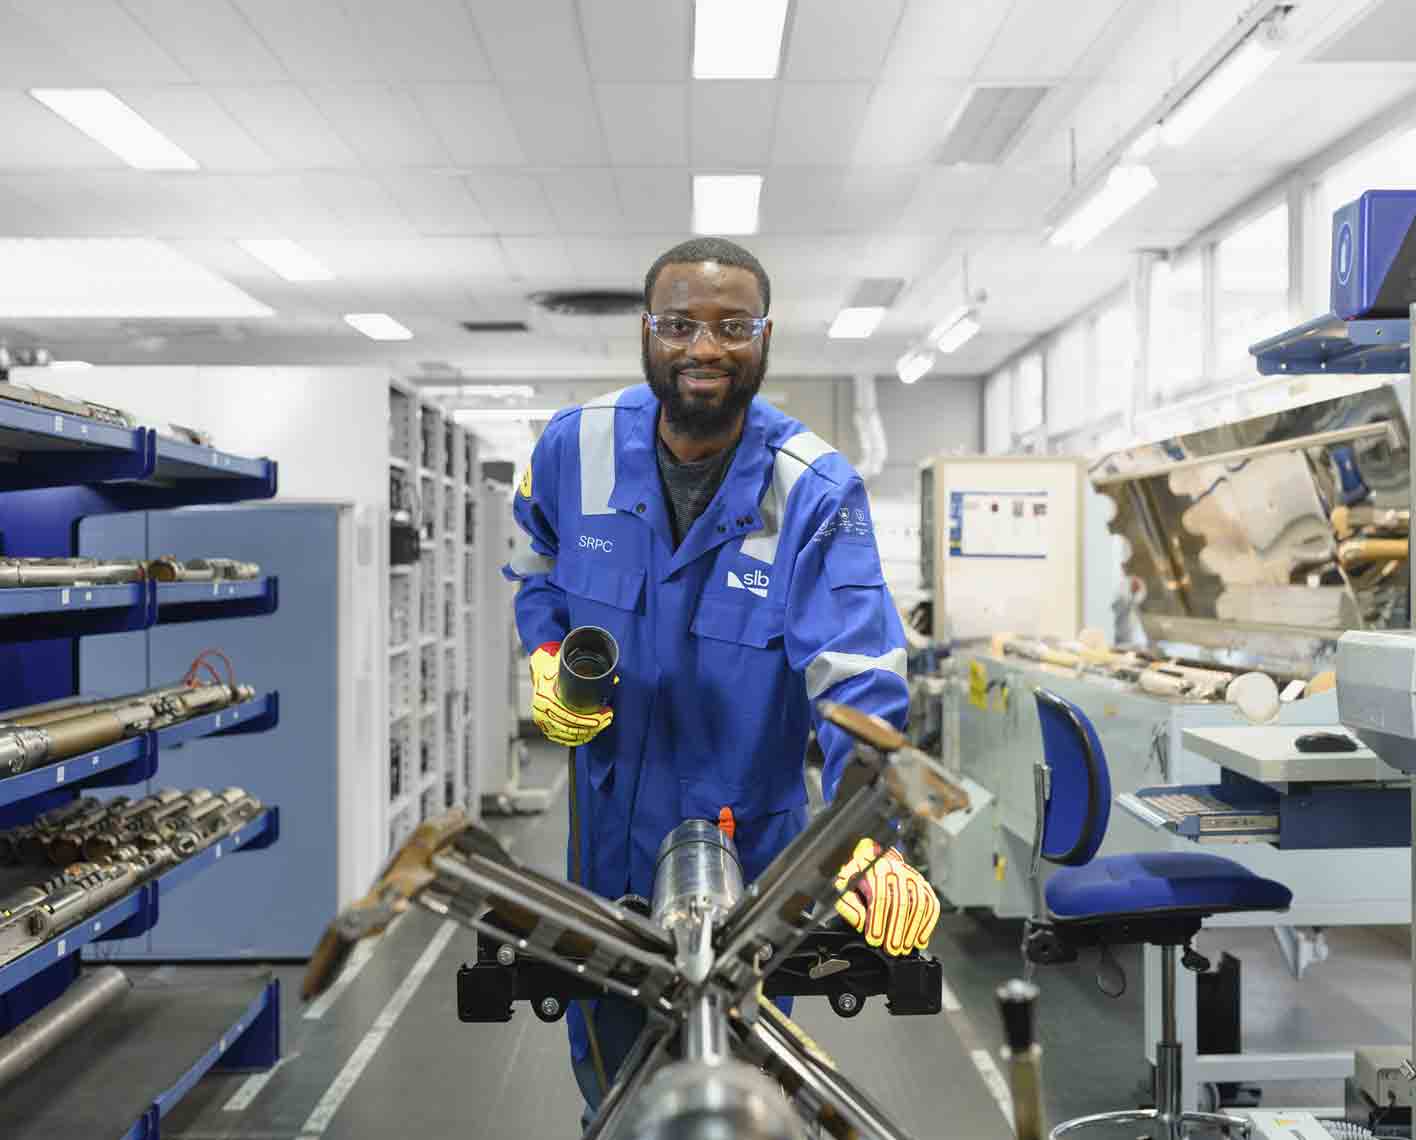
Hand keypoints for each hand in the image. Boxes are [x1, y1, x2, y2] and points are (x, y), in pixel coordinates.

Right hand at [529, 642, 612, 746]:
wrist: (539, 670)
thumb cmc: (553, 666)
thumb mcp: (566, 665)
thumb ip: (588, 669)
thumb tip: (613, 679)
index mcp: (546, 698)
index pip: (572, 716)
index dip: (592, 718)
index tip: (606, 713)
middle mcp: (542, 712)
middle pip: (573, 728)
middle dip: (595, 725)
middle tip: (607, 719)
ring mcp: (543, 721)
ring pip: (570, 736)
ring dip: (589, 733)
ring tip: (602, 725)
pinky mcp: (545, 727)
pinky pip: (563, 739)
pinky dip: (578, 739)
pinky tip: (589, 735)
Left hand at [834, 838, 939, 955]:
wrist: (871, 860)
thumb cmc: (857, 878)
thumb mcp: (844, 887)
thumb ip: (848, 903)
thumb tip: (861, 922)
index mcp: (875, 869)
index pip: (880, 896)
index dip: (877, 920)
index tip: (874, 939)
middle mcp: (897, 870)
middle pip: (901, 902)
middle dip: (896, 929)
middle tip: (891, 949)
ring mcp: (912, 877)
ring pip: (918, 904)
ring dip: (912, 930)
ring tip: (904, 948)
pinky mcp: (923, 885)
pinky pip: (931, 904)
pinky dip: (927, 924)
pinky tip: (920, 940)